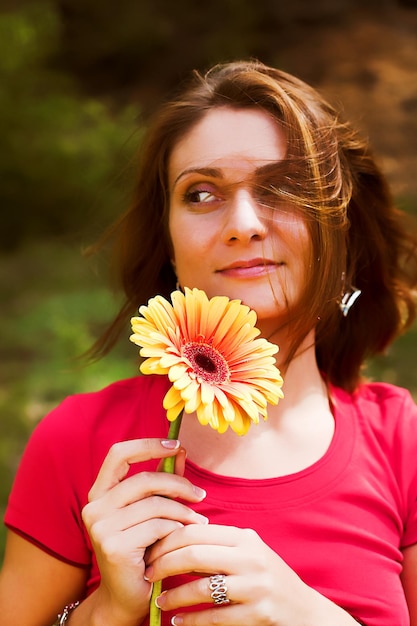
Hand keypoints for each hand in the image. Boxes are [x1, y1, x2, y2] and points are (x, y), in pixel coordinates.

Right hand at [81, 439, 207, 624]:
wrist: (126, 597)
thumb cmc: (141, 550)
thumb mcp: (151, 511)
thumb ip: (163, 482)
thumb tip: (180, 450)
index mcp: (99, 493)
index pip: (119, 453)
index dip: (148, 445)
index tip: (175, 445)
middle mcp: (94, 507)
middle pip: (144, 480)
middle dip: (178, 484)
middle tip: (200, 495)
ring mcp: (101, 527)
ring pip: (154, 504)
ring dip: (183, 511)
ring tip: (198, 521)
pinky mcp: (114, 546)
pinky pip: (157, 527)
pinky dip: (176, 529)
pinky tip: (183, 537)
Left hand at [145, 524, 358, 625]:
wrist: (305, 612)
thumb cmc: (267, 578)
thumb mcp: (248, 553)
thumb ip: (219, 545)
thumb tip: (173, 538)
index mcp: (245, 537)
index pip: (196, 531)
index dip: (167, 540)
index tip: (150, 551)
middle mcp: (251, 557)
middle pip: (194, 554)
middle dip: (163, 564)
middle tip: (147, 574)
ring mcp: (256, 586)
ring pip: (202, 587)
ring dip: (174, 596)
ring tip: (159, 601)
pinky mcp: (258, 613)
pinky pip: (215, 617)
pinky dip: (191, 620)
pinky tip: (178, 622)